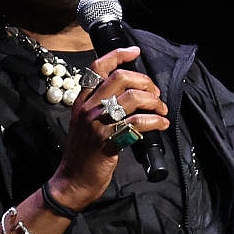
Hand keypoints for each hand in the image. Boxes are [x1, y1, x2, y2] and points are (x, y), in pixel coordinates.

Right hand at [49, 46, 169, 208]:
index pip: (98, 67)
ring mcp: (97, 123)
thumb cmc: (82, 154)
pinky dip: (155, 121)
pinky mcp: (108, 141)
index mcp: (81, 101)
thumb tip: (129, 93)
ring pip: (132, 98)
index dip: (119, 54)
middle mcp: (88, 108)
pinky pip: (137, 123)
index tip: (135, 52)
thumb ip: (98, 106)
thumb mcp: (84, 123)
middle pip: (120, 78)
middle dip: (145, 82)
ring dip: (154, 101)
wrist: (72, 181)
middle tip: (155, 94)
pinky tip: (161, 125)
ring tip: (161, 111)